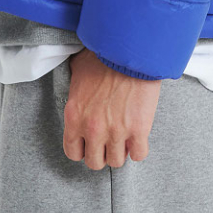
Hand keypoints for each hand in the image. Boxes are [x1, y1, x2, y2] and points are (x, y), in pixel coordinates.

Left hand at [63, 48, 161, 170]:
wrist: (130, 50)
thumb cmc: (103, 56)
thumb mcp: (77, 72)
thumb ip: (75, 91)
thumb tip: (77, 90)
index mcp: (74, 116)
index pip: (73, 152)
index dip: (83, 149)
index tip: (90, 143)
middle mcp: (92, 129)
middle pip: (94, 162)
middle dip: (102, 154)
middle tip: (109, 142)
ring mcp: (116, 131)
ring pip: (116, 162)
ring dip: (121, 152)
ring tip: (125, 139)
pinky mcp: (139, 129)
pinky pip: (138, 155)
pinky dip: (139, 149)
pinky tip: (138, 138)